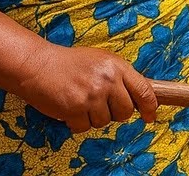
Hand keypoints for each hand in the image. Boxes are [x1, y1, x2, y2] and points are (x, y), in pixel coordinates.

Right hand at [13, 44, 156, 132]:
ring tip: (81, 102)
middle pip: (125, 112)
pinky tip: (70, 109)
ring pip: (105, 122)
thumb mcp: (102, 61)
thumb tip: (139, 99)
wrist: (38, 65)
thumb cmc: (70, 64)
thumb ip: (121, 77)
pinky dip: (77, 123)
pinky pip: (85, 128)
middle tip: (100, 105)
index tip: (150, 116)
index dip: (150, 107)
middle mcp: (108, 80)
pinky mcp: (76, 108)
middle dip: (115, 113)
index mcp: (118, 66)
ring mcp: (92, 95)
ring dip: (93, 118)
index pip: (144, 90)